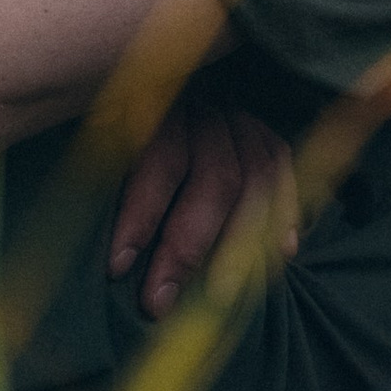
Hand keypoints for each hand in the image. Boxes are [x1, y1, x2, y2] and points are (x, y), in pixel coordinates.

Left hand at [109, 88, 298, 320]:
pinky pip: (284, 175)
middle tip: (160, 300)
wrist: (162, 89)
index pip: (157, 160)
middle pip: (214, 178)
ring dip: (240, 242)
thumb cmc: (119, 138)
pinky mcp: (265, 133)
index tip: (118, 267)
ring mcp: (240, 119)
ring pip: (256, 181)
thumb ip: (106, 184)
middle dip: (186, 247)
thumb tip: (111, 257)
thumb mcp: (104, 142)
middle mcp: (205, 109)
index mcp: (157, 105)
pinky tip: (284, 252)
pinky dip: (286, 212)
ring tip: (220, 292)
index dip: (140, 217)